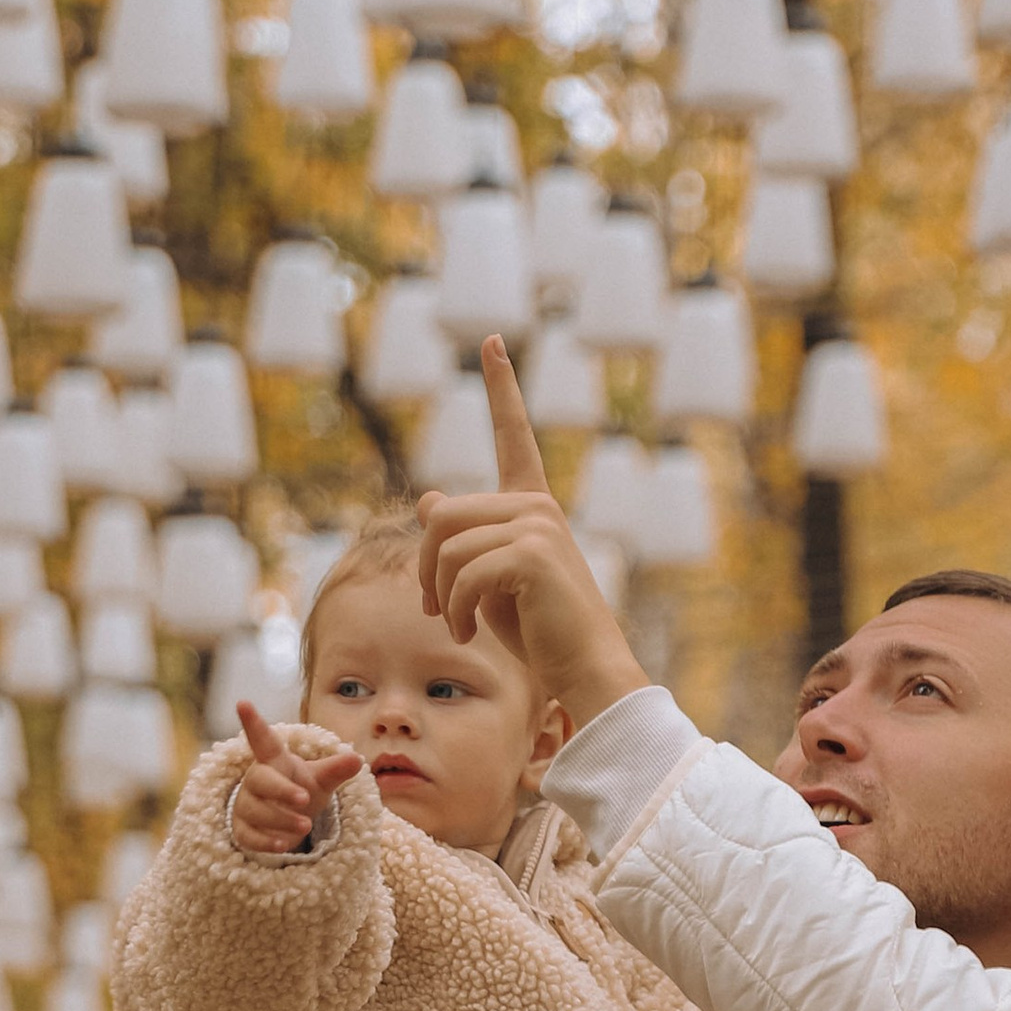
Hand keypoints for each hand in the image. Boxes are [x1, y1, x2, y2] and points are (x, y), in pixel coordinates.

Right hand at [229, 701, 364, 856]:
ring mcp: (247, 804)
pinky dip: (266, 841)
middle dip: (281, 789)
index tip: (242, 703)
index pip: (263, 740)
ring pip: (255, 810)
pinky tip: (283, 845)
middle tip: (304, 798)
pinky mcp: (243, 829)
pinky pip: (249, 835)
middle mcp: (257, 779)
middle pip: (260, 780)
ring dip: (281, 819)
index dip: (253, 723)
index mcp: (274, 761)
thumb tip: (357, 759)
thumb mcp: (320, 779)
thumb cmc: (300, 789)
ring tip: (305, 825)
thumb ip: (336, 770)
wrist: (286, 819)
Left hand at [415, 341, 651, 734]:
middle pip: (441, 514)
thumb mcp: (489, 579)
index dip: (502, 386)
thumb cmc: (540, 632)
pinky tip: (467, 635)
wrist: (585, 670)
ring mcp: (537, 525)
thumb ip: (462, 538)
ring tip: (456, 625)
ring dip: (438, 595)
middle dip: (426, 568)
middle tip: (437, 609)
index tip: (490, 341)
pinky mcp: (532, 553)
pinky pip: (461, 573)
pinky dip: (454, 610)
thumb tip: (428, 498)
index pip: (513, 435)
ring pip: (444, 543)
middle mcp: (537, 505)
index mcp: (532, 504)